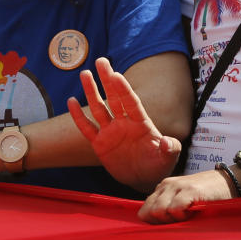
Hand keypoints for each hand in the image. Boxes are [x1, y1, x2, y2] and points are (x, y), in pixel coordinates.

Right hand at [67, 57, 180, 192]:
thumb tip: (168, 142)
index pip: (131, 102)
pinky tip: (71, 101)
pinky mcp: (99, 143)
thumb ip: (169, 149)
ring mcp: (110, 132)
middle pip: (114, 97)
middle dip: (107, 79)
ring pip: (98, 108)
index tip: (116, 74)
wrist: (143, 178)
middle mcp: (124, 123)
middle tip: (101, 61)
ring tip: (85, 74)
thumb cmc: (157, 165)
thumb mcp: (167, 159)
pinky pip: (87, 128)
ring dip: (91, 91)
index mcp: (141, 123)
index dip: (124, 89)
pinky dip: (78, 116)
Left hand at [138, 169, 234, 222]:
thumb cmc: (204, 196)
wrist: (227, 182)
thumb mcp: (181, 200)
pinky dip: (182, 216)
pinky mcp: (190, 190)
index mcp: (162, 189)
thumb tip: (155, 227)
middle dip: (162, 222)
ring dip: (172, 219)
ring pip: (159, 211)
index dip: (154, 223)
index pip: (144, 211)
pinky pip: (175, 209)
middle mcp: (166, 185)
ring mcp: (177, 186)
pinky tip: (192, 212)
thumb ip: (167, 209)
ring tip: (187, 215)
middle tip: (180, 220)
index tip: (170, 224)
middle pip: (150, 212)